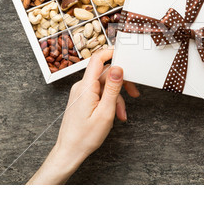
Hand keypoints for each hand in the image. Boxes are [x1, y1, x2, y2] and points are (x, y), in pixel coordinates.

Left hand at [27, 48, 138, 184]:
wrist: (69, 151)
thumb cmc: (85, 137)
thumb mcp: (105, 112)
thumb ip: (113, 89)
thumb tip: (118, 68)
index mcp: (86, 87)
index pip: (98, 59)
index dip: (112, 53)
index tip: (125, 54)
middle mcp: (82, 87)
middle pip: (105, 74)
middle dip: (121, 84)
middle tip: (134, 94)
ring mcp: (81, 93)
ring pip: (104, 86)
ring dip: (116, 98)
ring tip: (122, 115)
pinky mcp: (82, 99)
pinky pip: (99, 94)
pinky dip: (109, 102)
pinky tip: (114, 115)